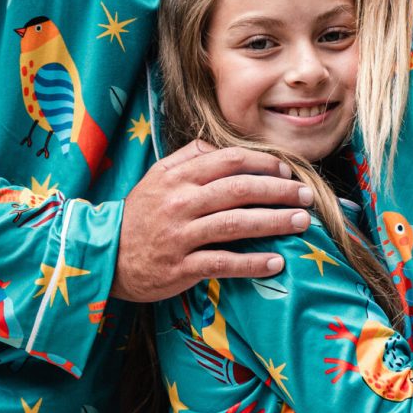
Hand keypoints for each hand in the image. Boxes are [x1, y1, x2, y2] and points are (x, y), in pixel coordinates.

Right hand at [114, 139, 312, 302]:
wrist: (104, 255)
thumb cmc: (139, 214)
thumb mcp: (157, 177)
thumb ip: (189, 158)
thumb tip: (220, 146)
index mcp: (178, 176)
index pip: (230, 161)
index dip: (264, 165)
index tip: (288, 173)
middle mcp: (181, 202)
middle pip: (240, 190)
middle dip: (279, 192)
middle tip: (307, 197)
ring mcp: (180, 235)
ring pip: (236, 224)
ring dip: (274, 223)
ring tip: (301, 224)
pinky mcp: (180, 267)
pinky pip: (223, 263)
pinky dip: (251, 263)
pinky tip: (276, 262)